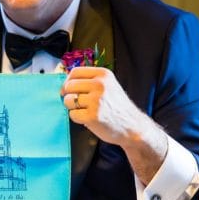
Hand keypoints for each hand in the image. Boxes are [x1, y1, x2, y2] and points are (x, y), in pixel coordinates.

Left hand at [61, 66, 168, 182]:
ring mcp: (96, 100)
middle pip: (69, 86)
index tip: (69, 90)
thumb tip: (65, 83)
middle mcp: (100, 85)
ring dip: (72, 107)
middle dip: (69, 96)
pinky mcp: (92, 116)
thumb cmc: (117, 107)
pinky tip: (88, 119)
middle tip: (78, 103)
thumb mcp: (108, 86)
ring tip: (85, 110)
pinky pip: (72, 114)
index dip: (68, 81)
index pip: (75, 72)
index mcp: (104, 75)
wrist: (133, 127)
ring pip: (68, 100)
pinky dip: (77, 118)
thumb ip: (90, 81)